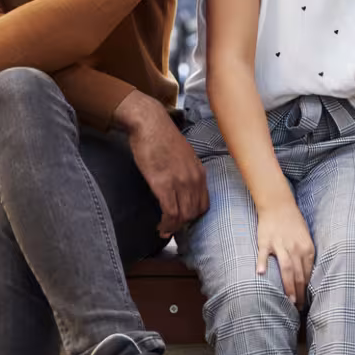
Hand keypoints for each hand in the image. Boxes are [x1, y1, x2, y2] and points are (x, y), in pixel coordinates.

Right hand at [115, 92, 207, 236]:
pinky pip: (170, 212)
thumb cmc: (163, 138)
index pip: (204, 204)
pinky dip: (167, 223)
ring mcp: (180, 182)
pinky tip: (160, 226)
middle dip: (183, 224)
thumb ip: (188, 172)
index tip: (183, 220)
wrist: (150, 124)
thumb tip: (184, 187)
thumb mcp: (185, 156)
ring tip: (164, 229)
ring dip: (174, 226)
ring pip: (183, 215)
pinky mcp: (163, 184)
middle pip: (195, 212)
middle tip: (171, 228)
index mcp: (200, 172)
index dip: (194, 216)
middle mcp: (194, 179)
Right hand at [255, 200, 314, 307]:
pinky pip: (264, 254)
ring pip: (286, 269)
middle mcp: (296, 248)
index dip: (307, 290)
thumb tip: (307, 276)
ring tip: (289, 301)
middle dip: (300, 293)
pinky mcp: (266, 241)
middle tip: (298, 308)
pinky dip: (262, 263)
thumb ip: (306, 256)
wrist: (279, 205)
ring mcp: (280, 245)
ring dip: (289, 286)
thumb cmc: (293, 223)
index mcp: (307, 249)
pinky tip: (261, 274)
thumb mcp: (306, 239)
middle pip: (299, 275)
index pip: (308, 274)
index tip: (305, 302)